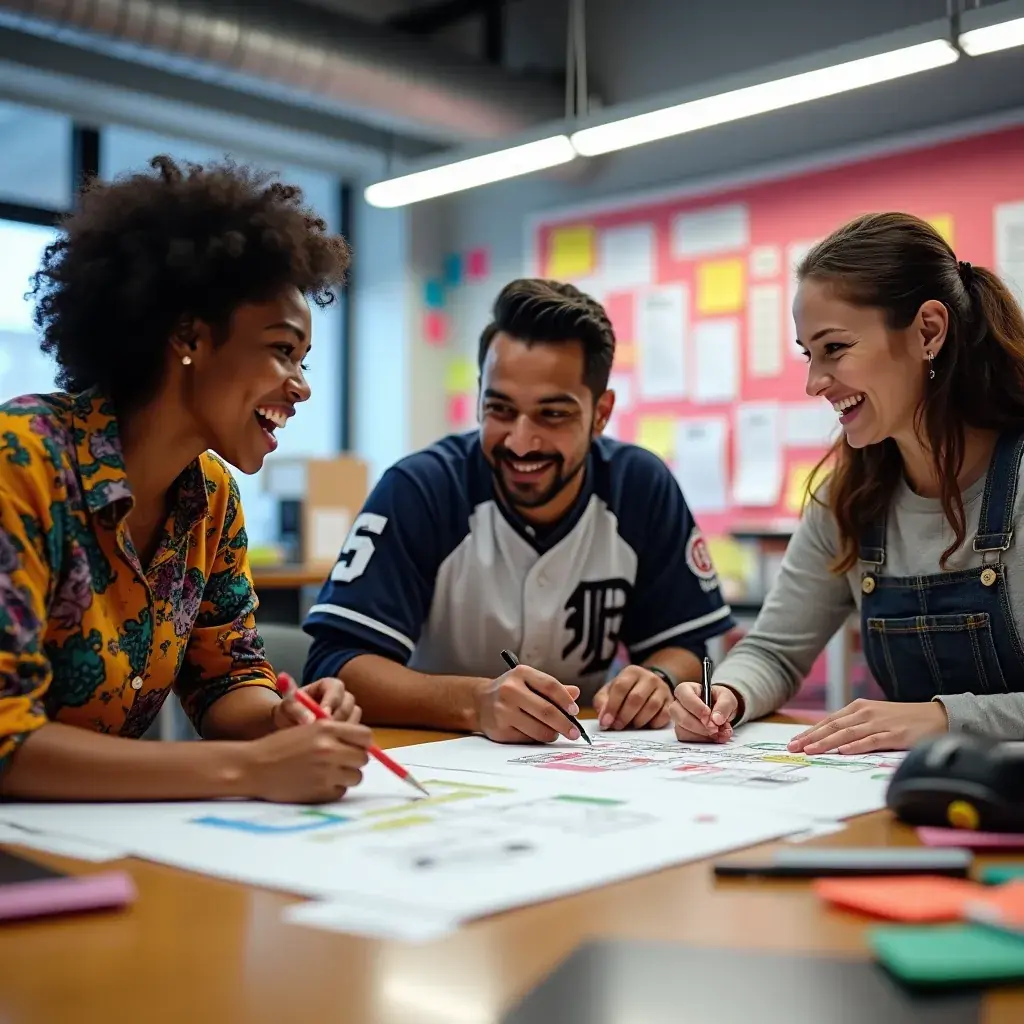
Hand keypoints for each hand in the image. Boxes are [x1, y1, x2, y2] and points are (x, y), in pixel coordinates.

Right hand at [244, 719, 372, 802]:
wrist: (254, 767)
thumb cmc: (280, 746)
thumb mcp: (309, 729)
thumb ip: (336, 734)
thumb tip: (365, 745)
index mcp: (327, 728)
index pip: (366, 736)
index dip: (361, 743)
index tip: (354, 747)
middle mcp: (330, 749)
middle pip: (363, 758)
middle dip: (354, 761)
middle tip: (339, 762)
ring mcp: (326, 772)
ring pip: (356, 777)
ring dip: (345, 776)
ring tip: (326, 773)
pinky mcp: (321, 793)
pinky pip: (341, 792)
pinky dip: (333, 789)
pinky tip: (316, 783)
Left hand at [271, 677, 360, 729]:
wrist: (289, 725)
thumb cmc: (288, 712)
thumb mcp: (286, 708)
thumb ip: (295, 708)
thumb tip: (310, 719)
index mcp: (328, 685)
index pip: (336, 688)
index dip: (331, 701)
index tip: (323, 715)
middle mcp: (341, 696)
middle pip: (349, 702)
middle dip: (338, 717)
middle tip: (325, 731)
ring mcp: (348, 711)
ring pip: (354, 716)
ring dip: (342, 728)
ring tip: (325, 738)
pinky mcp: (350, 726)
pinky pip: (354, 730)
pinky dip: (344, 737)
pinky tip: (330, 744)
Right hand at [475, 664, 581, 743]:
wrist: (480, 702)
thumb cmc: (511, 691)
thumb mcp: (529, 682)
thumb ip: (552, 688)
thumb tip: (575, 693)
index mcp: (521, 674)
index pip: (550, 685)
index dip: (565, 700)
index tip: (575, 711)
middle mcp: (510, 690)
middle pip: (546, 710)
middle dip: (564, 724)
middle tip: (575, 732)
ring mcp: (503, 710)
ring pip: (538, 728)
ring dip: (552, 734)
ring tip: (556, 733)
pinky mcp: (500, 729)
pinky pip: (527, 738)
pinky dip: (538, 739)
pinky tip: (539, 735)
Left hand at [593, 666, 672, 729]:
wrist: (648, 686)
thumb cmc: (625, 691)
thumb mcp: (609, 692)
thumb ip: (602, 702)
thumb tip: (604, 719)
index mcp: (632, 672)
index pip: (621, 687)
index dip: (612, 706)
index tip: (606, 722)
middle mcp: (649, 677)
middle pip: (636, 698)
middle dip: (624, 716)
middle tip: (618, 726)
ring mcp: (662, 689)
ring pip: (652, 706)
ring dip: (639, 720)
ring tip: (631, 725)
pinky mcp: (670, 702)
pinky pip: (664, 714)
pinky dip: (654, 723)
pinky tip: (646, 725)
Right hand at [668, 682, 738, 742]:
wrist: (721, 712)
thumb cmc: (719, 700)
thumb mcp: (727, 697)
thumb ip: (724, 705)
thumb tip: (716, 719)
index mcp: (686, 689)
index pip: (683, 693)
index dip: (695, 706)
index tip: (709, 714)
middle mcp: (678, 703)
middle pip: (678, 713)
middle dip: (698, 724)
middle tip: (714, 727)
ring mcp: (678, 719)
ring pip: (682, 729)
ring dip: (701, 735)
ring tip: (718, 732)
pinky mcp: (682, 732)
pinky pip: (686, 739)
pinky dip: (702, 740)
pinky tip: (713, 737)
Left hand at [787, 699, 948, 754]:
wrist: (936, 716)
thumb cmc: (902, 719)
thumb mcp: (874, 717)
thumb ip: (854, 726)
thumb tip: (830, 739)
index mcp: (858, 708)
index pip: (828, 721)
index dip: (810, 732)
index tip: (794, 741)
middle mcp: (865, 713)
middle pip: (833, 726)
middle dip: (811, 737)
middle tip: (794, 748)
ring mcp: (879, 723)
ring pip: (847, 733)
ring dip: (826, 742)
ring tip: (810, 750)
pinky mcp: (894, 734)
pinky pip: (871, 741)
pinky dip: (856, 746)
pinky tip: (843, 751)